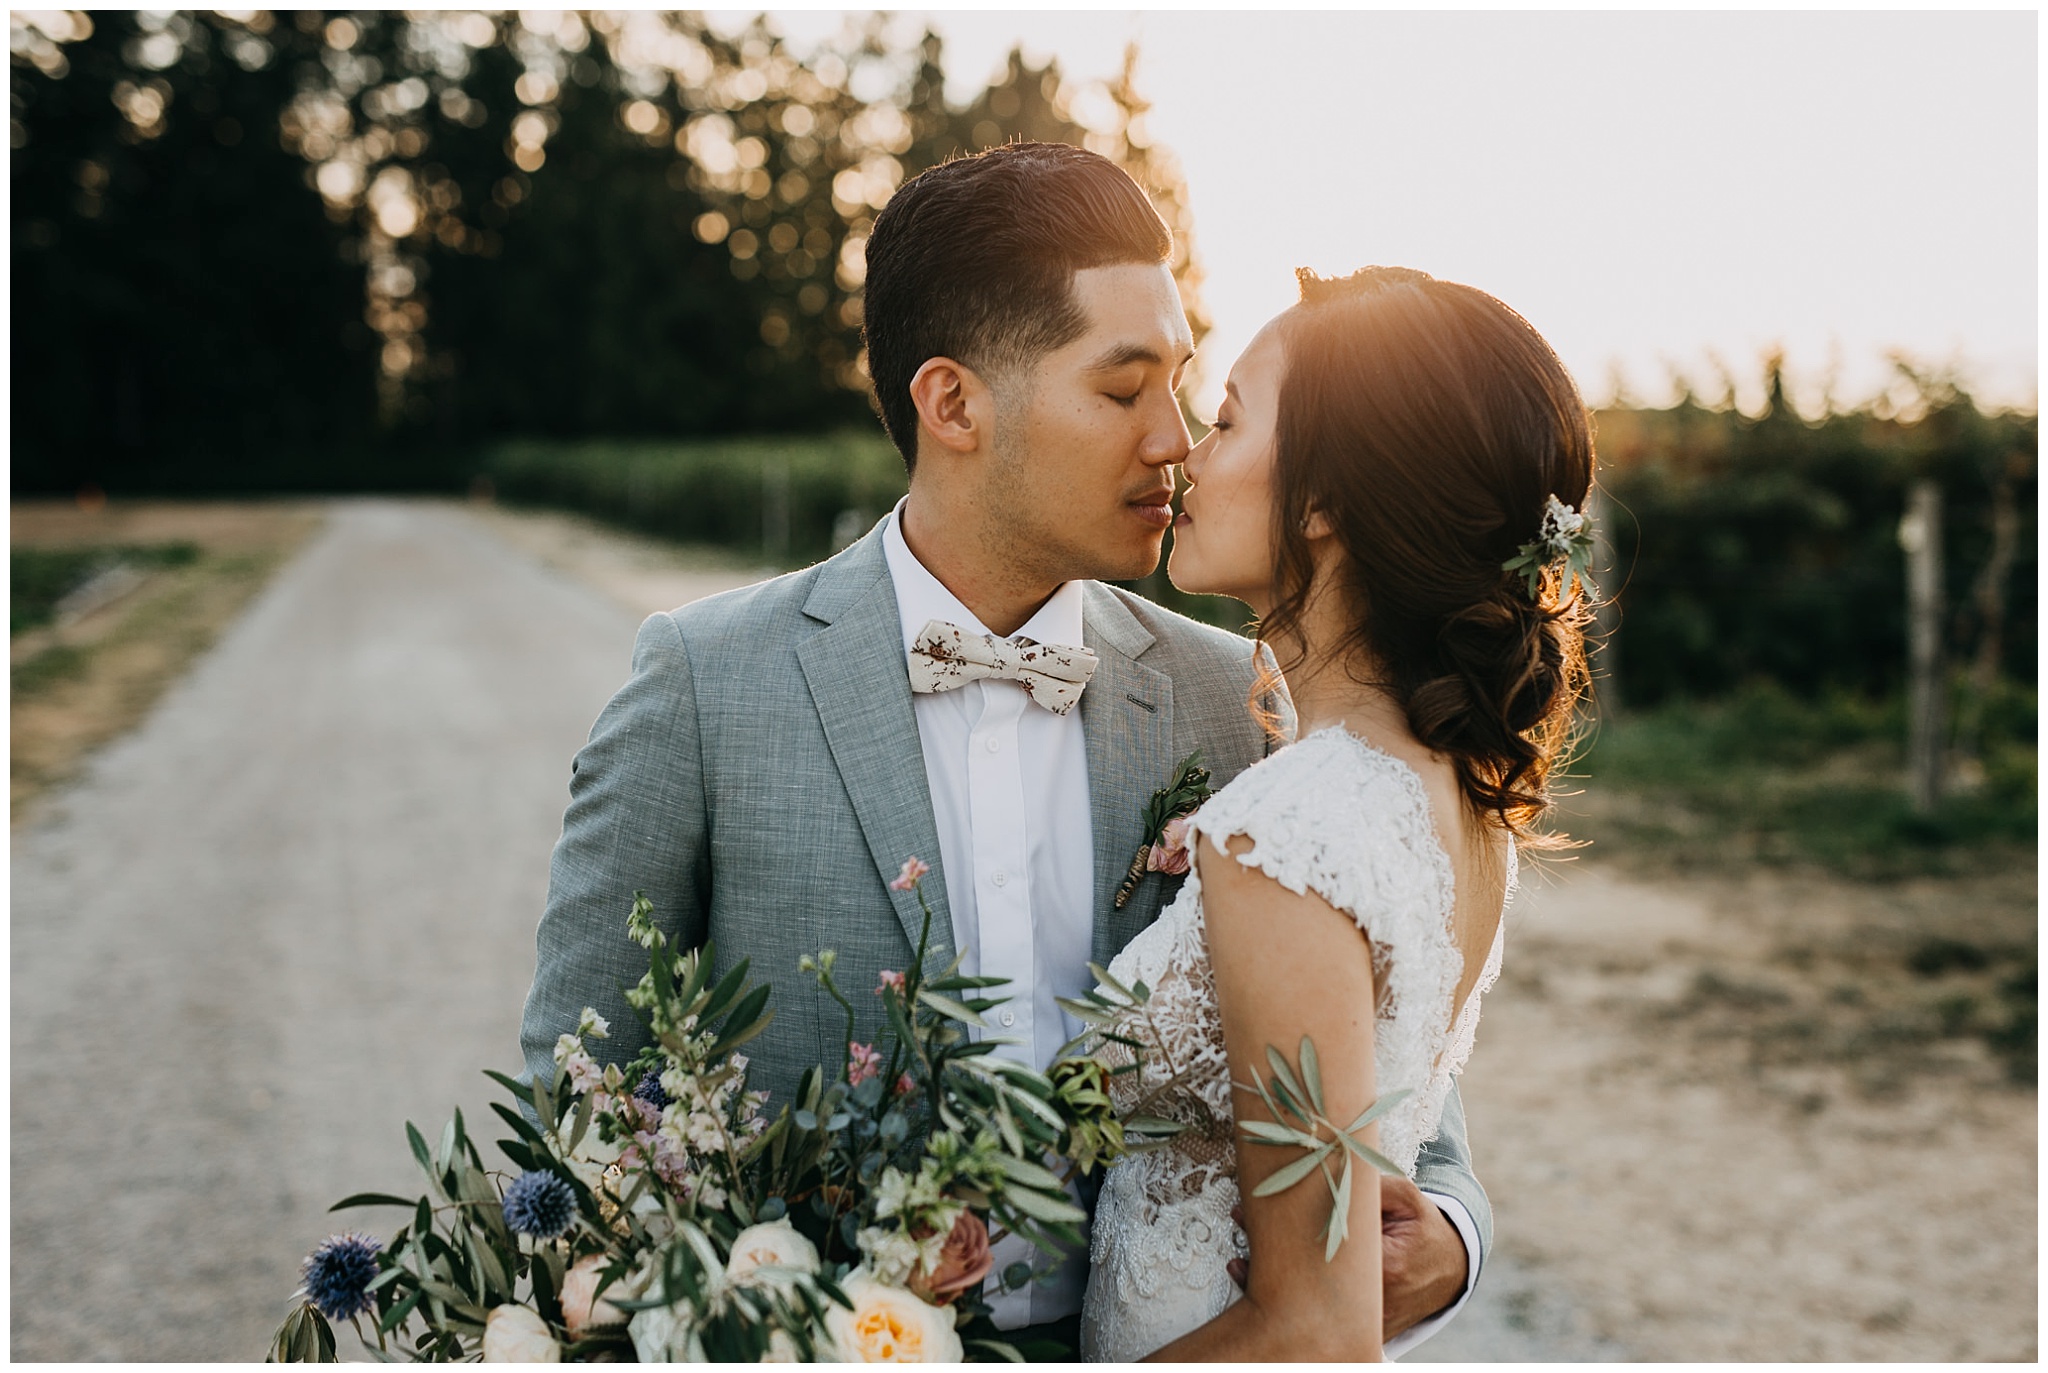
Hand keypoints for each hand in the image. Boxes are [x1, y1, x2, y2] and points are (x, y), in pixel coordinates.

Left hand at [1225, 1177, 1467, 1337]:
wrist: (1449, 1266)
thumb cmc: (1423, 1228)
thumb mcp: (1408, 1198)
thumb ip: (1374, 1186)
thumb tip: (1332, 1167)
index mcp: (1388, 1269)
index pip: (1331, 1261)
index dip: (1290, 1243)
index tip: (1259, 1220)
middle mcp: (1374, 1305)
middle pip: (1313, 1294)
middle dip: (1271, 1268)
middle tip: (1242, 1232)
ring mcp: (1367, 1325)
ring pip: (1313, 1314)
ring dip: (1275, 1290)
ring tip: (1239, 1265)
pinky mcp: (1361, 1333)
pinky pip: (1321, 1325)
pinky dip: (1292, 1307)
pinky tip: (1262, 1287)